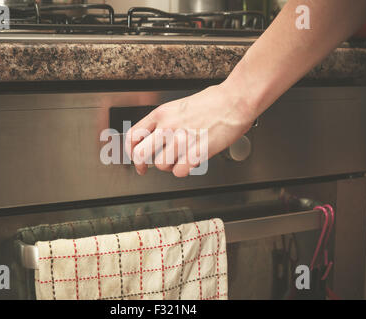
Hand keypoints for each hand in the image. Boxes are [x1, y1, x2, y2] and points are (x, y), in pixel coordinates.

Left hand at [124, 83, 257, 176]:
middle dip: (142, 164)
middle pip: (141, 154)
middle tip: (146, 168)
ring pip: (161, 165)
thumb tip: (158, 138)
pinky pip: (179, 171)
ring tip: (181, 157)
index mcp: (162, 113)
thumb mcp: (180, 106)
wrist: (235, 100)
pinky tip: (191, 161)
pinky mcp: (196, 151)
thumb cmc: (214, 101)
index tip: (136, 159)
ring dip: (170, 165)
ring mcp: (181, 139)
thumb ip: (166, 122)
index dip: (130, 151)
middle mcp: (168, 126)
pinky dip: (184, 170)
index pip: (133, 135)